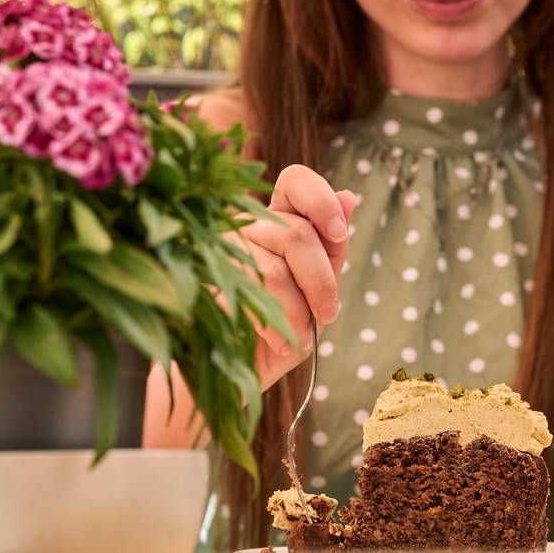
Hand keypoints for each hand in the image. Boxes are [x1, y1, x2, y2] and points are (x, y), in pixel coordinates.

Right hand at [239, 165, 354, 388]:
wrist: (240, 374)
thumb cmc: (284, 328)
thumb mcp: (318, 290)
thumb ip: (332, 249)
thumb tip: (348, 196)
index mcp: (277, 219)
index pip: (295, 180)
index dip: (320, 200)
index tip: (338, 234)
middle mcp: (246, 225)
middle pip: (296, 233)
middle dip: (321, 281)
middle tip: (329, 315)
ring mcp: (221, 250)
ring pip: (275, 269)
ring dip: (299, 310)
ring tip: (303, 337)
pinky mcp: (205, 281)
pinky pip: (251, 297)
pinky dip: (277, 325)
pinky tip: (283, 343)